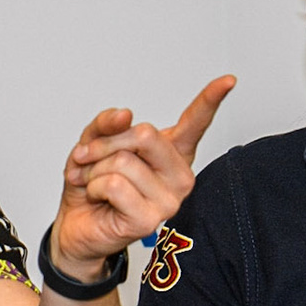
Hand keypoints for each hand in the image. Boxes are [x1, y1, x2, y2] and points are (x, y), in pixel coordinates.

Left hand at [53, 76, 235, 274]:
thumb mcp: (93, 143)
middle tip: (87, 158)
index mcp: (170, 152)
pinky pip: (114, 185)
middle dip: (104, 144)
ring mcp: (168, 199)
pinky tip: (100, 198)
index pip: (195, 123)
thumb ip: (107, 125)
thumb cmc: (91, 185)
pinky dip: (95, 187)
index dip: (211, 100)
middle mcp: (177, 175)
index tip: (227, 80)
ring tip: (94, 183)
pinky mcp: (151, 219)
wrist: (77, 225)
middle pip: (145, 135)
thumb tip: (124, 114)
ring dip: (95, 169)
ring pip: (124, 162)